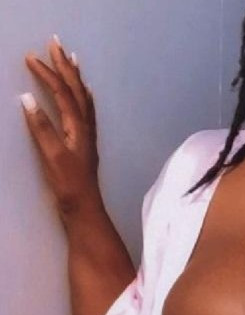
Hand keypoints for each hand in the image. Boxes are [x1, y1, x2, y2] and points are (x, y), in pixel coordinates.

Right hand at [21, 35, 101, 219]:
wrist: (85, 211)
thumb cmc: (69, 186)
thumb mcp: (53, 156)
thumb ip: (42, 128)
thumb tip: (28, 100)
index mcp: (78, 127)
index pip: (62, 93)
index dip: (48, 74)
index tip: (31, 57)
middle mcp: (86, 128)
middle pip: (77, 90)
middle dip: (65, 66)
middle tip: (56, 43)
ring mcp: (87, 136)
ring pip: (84, 99)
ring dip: (76, 78)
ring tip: (72, 61)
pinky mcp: (85, 145)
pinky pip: (87, 113)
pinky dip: (83, 98)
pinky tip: (85, 96)